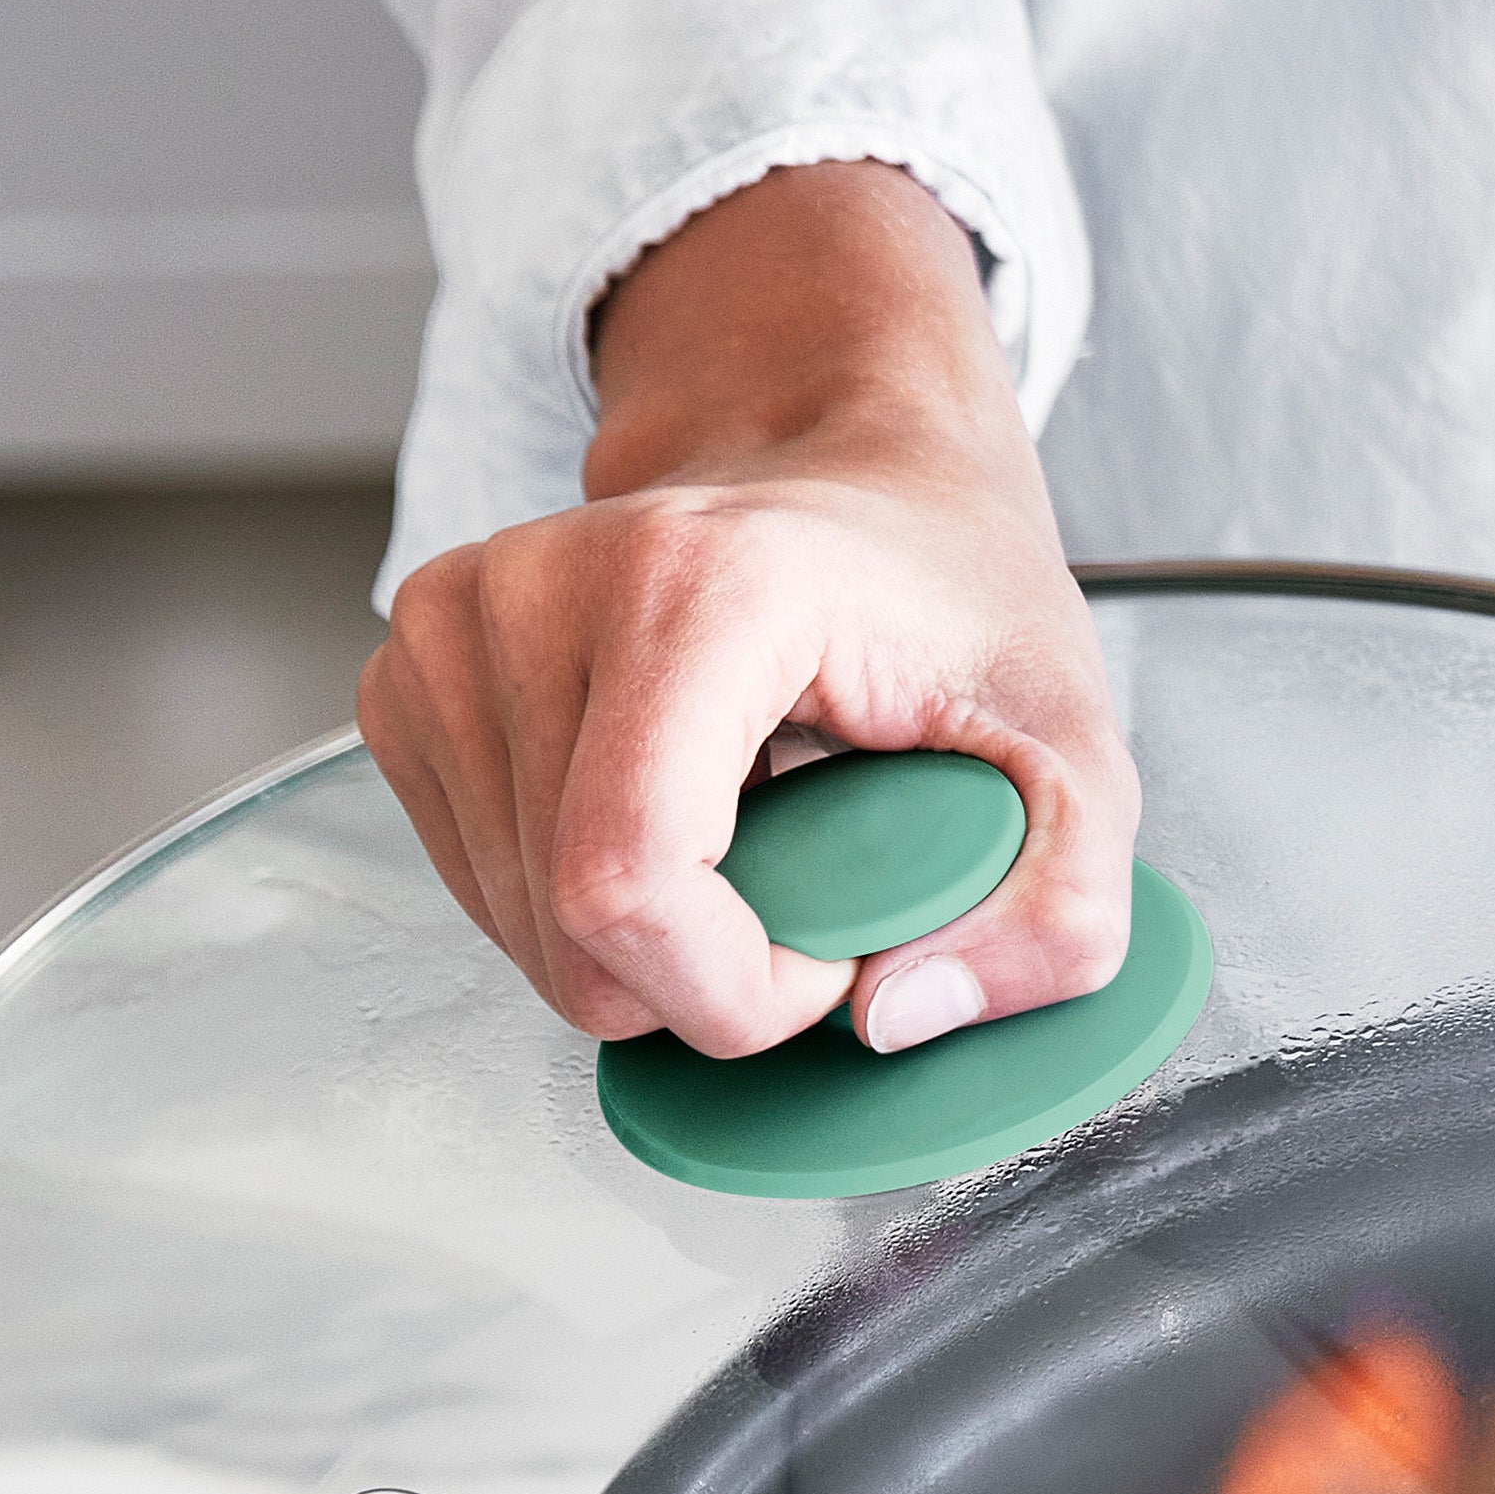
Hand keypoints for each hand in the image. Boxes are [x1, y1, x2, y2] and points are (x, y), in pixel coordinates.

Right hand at [359, 162, 1137, 1057]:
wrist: (850, 474)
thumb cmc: (944, 591)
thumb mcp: (1082, 753)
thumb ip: (1057, 913)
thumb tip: (895, 1020)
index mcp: (698, 586)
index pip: (628, 886)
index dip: (733, 992)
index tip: (834, 958)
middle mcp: (541, 588)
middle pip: (571, 937)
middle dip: (705, 983)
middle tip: (809, 895)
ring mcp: (455, 628)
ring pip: (523, 935)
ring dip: (652, 946)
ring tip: (744, 835)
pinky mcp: (412, 678)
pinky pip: (483, 892)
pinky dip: (585, 906)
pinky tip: (670, 817)